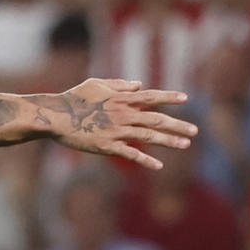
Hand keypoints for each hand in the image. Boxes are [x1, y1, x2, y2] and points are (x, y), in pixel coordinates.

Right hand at [46, 78, 197, 169]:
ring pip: (148, 136)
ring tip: (186, 144)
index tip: (186, 98)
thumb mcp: (97, 84)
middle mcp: (123, 113)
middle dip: (177, 125)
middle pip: (156, 118)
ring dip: (168, 141)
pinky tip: (159, 165)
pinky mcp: (107, 146)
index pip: (151, 96)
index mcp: (122, 98)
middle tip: (195, 131)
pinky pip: (130, 153)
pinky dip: (145, 160)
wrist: (54, 117)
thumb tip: (139, 84)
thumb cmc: (74, 98)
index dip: (169, 97)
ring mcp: (116, 130)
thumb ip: (120, 84)